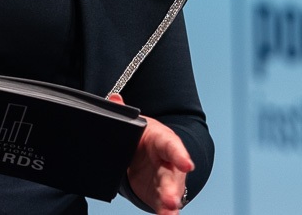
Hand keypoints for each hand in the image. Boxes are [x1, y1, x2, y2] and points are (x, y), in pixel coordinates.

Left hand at [109, 95, 192, 214]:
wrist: (146, 151)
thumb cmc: (143, 136)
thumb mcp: (136, 124)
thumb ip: (125, 114)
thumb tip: (114, 99)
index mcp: (163, 140)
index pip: (172, 146)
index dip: (180, 155)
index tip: (187, 164)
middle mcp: (169, 161)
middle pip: (173, 175)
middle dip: (172, 188)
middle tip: (171, 200)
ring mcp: (167, 179)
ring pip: (170, 191)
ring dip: (170, 203)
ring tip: (169, 211)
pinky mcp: (160, 194)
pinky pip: (163, 204)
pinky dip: (165, 212)